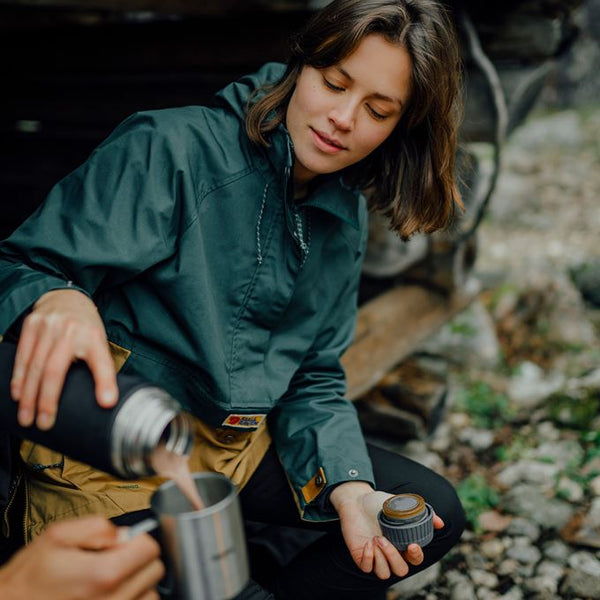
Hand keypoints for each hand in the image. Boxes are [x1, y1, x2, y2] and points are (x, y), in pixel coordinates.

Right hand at [0, 516, 163, 599]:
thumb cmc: (30, 579)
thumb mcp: (57, 536)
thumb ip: (97, 527)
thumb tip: (124, 533)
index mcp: (103, 574)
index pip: (150, 548)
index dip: (138, 540)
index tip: (125, 543)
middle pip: (154, 571)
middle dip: (139, 560)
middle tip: (116, 560)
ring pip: (151, 595)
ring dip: (139, 585)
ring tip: (113, 581)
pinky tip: (112, 595)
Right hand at [10, 289, 117, 430]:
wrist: (66, 297)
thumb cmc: (85, 328)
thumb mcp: (100, 344)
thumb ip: (104, 370)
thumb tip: (108, 402)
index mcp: (94, 336)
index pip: (101, 362)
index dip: (104, 383)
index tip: (105, 404)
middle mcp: (70, 330)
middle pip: (54, 370)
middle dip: (46, 400)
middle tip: (43, 424)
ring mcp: (48, 326)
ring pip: (34, 366)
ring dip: (28, 395)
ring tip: (26, 417)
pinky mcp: (31, 325)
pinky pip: (22, 356)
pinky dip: (19, 378)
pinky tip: (17, 395)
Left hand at [329, 482, 443, 579]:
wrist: (355, 499)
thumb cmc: (377, 503)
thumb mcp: (399, 504)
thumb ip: (418, 512)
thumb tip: (440, 523)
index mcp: (402, 543)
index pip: (415, 559)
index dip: (416, 556)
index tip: (412, 545)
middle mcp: (390, 553)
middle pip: (401, 570)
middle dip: (395, 557)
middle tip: (384, 539)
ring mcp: (376, 556)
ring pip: (385, 574)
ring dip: (382, 558)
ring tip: (376, 538)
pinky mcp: (361, 557)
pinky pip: (367, 568)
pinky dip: (369, 558)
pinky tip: (368, 543)